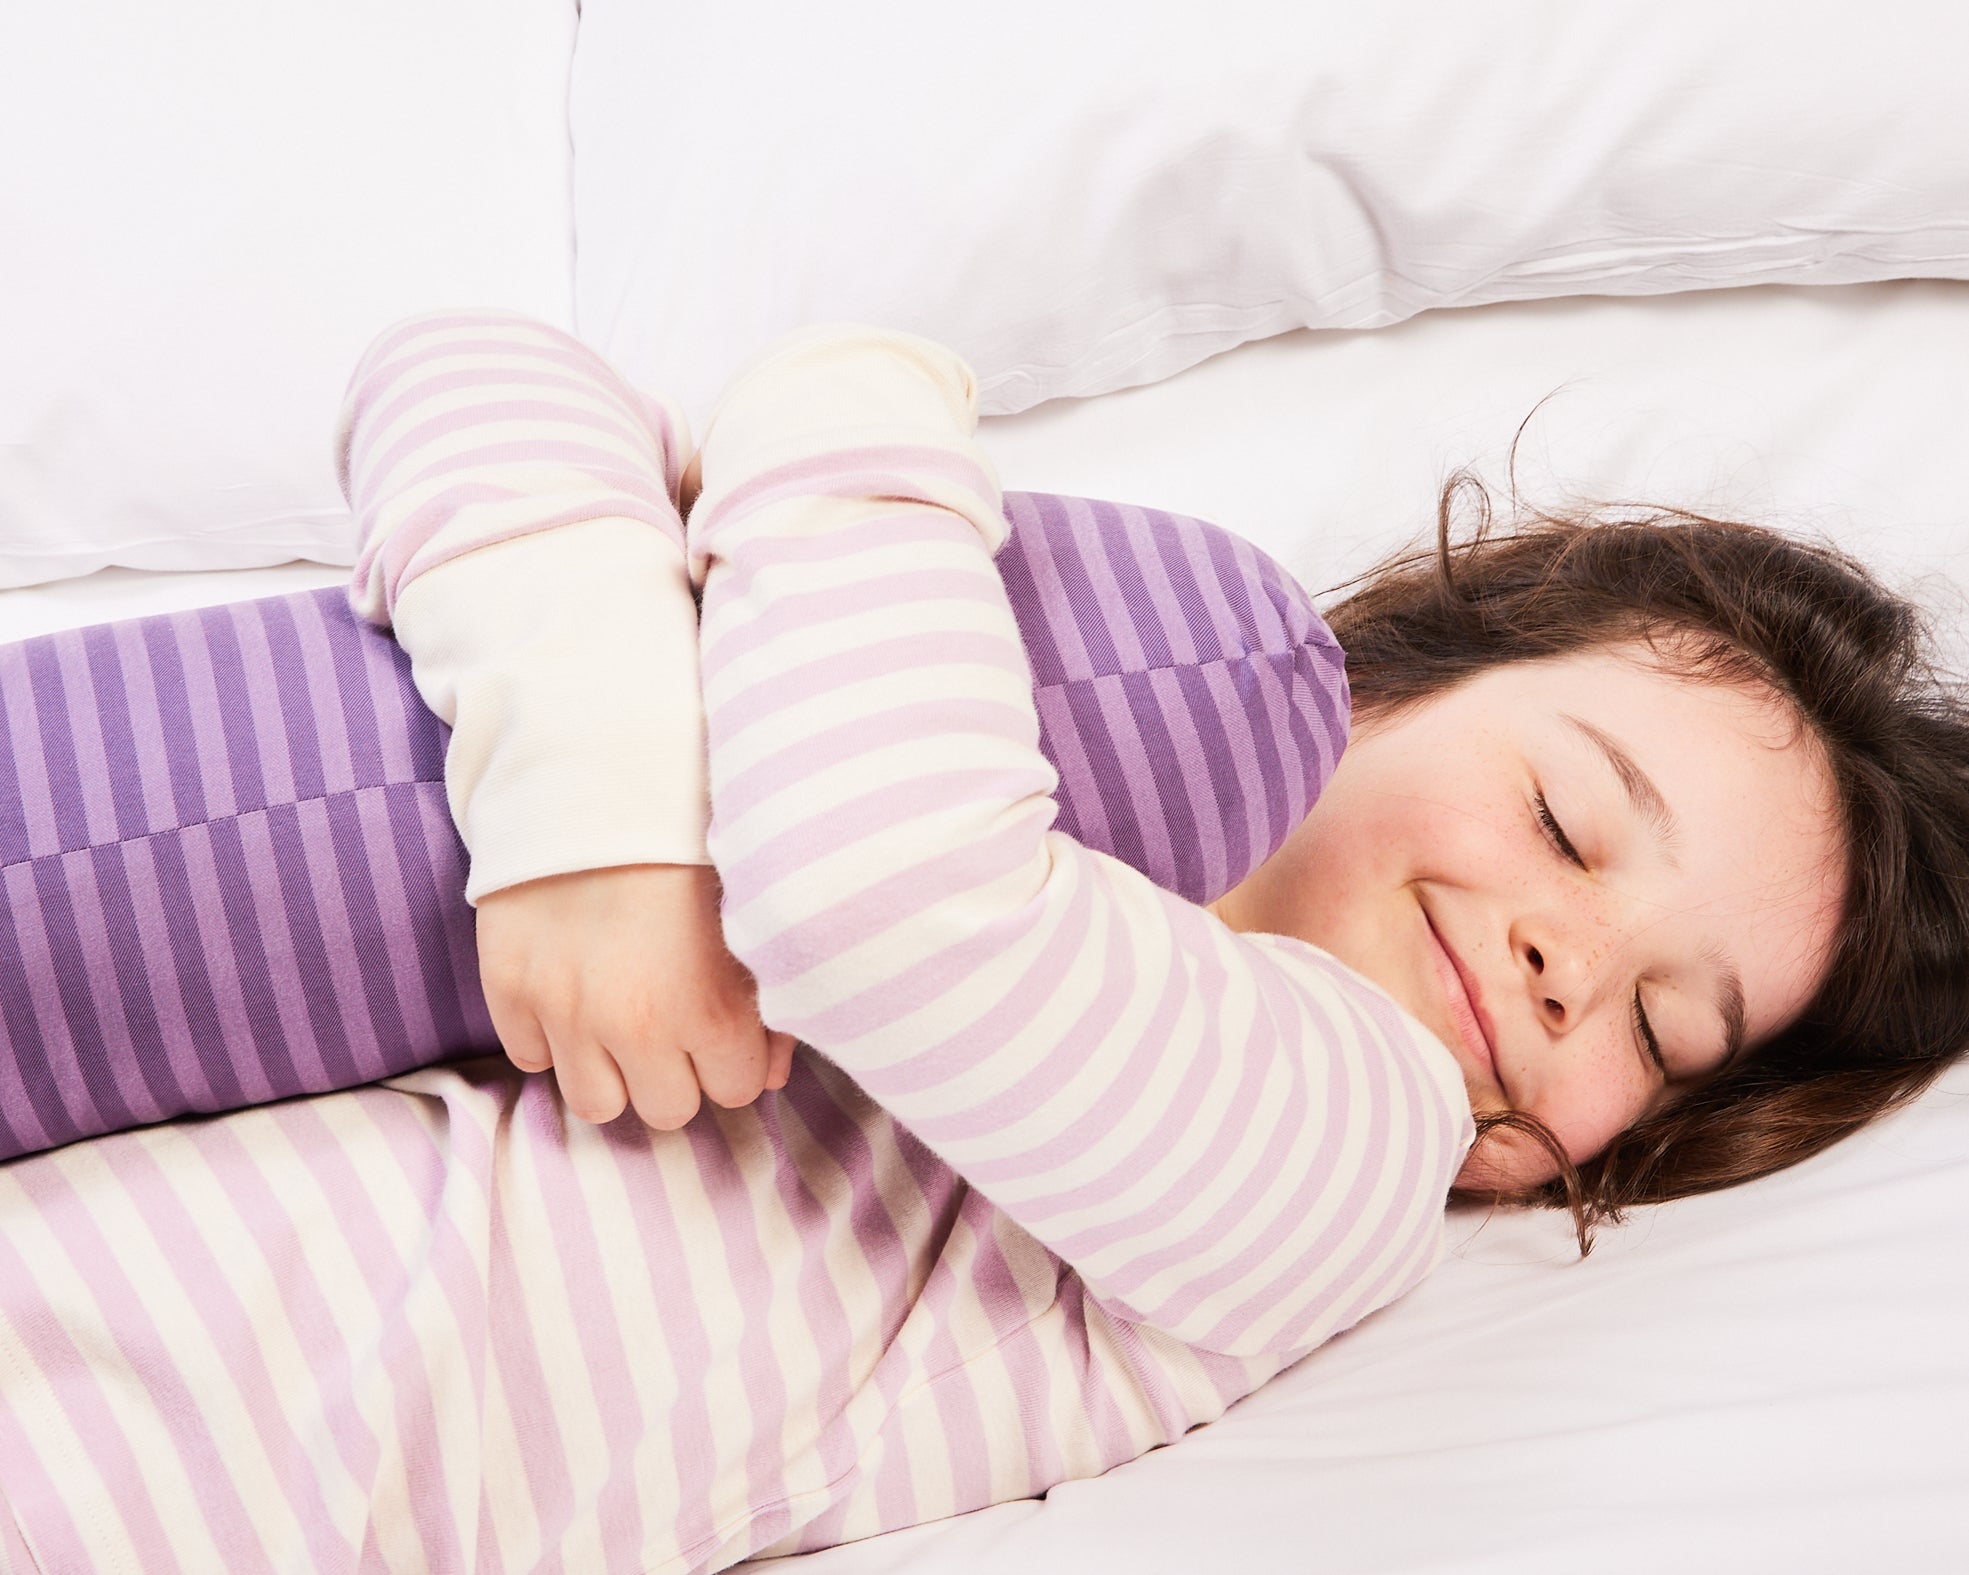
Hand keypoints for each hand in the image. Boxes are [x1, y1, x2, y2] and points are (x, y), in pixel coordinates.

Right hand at [474, 862, 795, 1128]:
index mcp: (707, 1008)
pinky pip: (529, 1057)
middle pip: (668, 1110)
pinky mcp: (509, 989)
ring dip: (613, 1072)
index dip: (736, 1056)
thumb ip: (767, 1001)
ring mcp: (563, 1011)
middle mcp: (633, 1024)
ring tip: (621, 1025)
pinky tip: (573, 993)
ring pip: (596, 1104)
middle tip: (675, 1024)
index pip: (737, 1091)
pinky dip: (551, 1037)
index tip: (727, 1024)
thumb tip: (770, 1071)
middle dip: (679, 1072)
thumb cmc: (690, 835)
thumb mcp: (749, 912)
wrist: (598, 769)